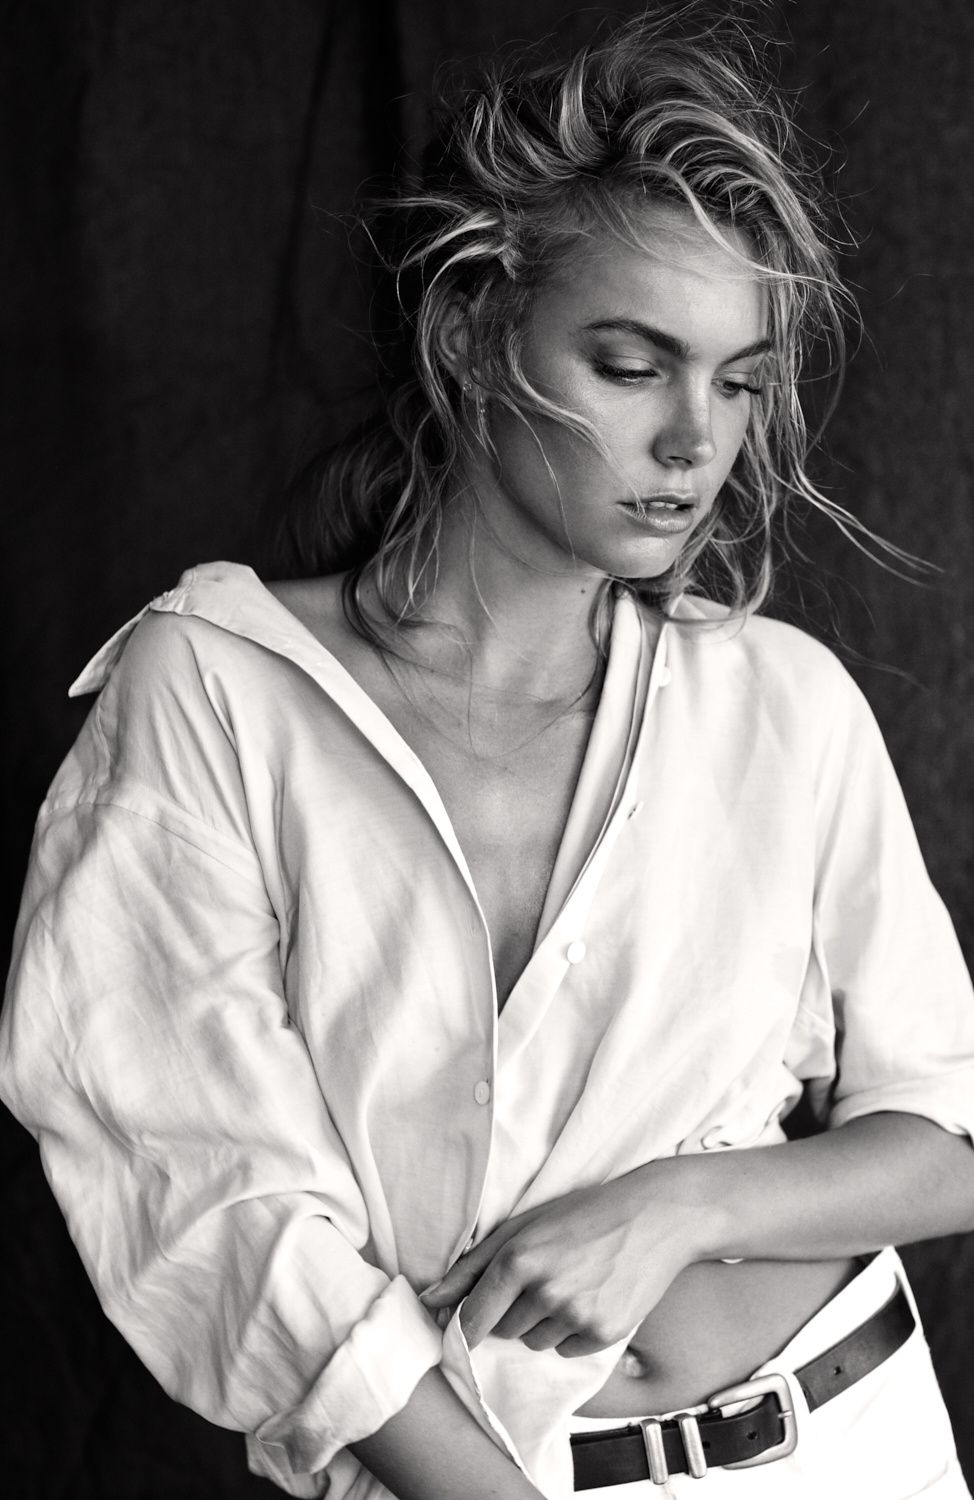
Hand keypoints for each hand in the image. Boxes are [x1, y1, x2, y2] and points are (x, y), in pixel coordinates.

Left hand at [420, 1165, 709, 1356]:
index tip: (460, 1328)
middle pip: (503, 1330)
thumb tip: (431, 1300)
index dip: (464, 1325)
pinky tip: (592, 1296)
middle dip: (513, 1310)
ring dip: (544, 1322)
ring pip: (535, 1342)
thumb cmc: (584, 1214)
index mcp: (518, 1260)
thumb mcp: (524, 1226)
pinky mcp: (604, 1333)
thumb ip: (473, 1265)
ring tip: (571, 1283)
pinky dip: (573, 1331)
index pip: (472, 1317)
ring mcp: (576, 1315)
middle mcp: (544, 1291)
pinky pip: (567, 1350)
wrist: (655, 1216)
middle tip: (543, 1278)